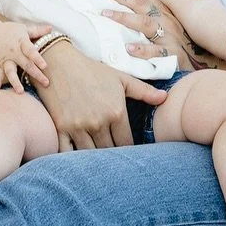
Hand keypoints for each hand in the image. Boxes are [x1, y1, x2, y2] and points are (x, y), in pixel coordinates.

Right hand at [0, 21, 52, 92]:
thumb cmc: (10, 32)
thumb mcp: (23, 29)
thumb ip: (37, 30)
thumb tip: (51, 28)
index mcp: (21, 42)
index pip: (30, 50)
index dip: (37, 58)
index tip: (45, 66)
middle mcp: (13, 52)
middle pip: (25, 64)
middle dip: (35, 74)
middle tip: (46, 83)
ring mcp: (5, 60)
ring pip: (10, 71)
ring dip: (15, 81)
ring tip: (20, 91)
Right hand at [37, 42, 167, 150]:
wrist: (58, 62)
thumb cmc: (91, 70)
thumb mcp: (120, 78)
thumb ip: (144, 91)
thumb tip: (166, 98)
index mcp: (116, 111)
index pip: (127, 143)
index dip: (129, 150)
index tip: (128, 153)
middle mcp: (98, 122)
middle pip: (109, 152)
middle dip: (113, 157)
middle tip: (115, 161)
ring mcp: (78, 126)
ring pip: (90, 155)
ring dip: (94, 159)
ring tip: (98, 163)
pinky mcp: (61, 128)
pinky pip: (67, 152)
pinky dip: (73, 158)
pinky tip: (77, 159)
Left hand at [98, 0, 193, 67]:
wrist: (204, 66)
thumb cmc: (180, 45)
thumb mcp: (167, 25)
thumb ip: (149, 15)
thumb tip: (124, 4)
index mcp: (164, 11)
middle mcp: (167, 20)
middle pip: (140, 2)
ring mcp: (170, 37)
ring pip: (145, 23)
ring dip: (124, 17)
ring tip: (105, 14)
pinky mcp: (173, 56)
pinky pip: (157, 52)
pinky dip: (143, 49)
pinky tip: (129, 48)